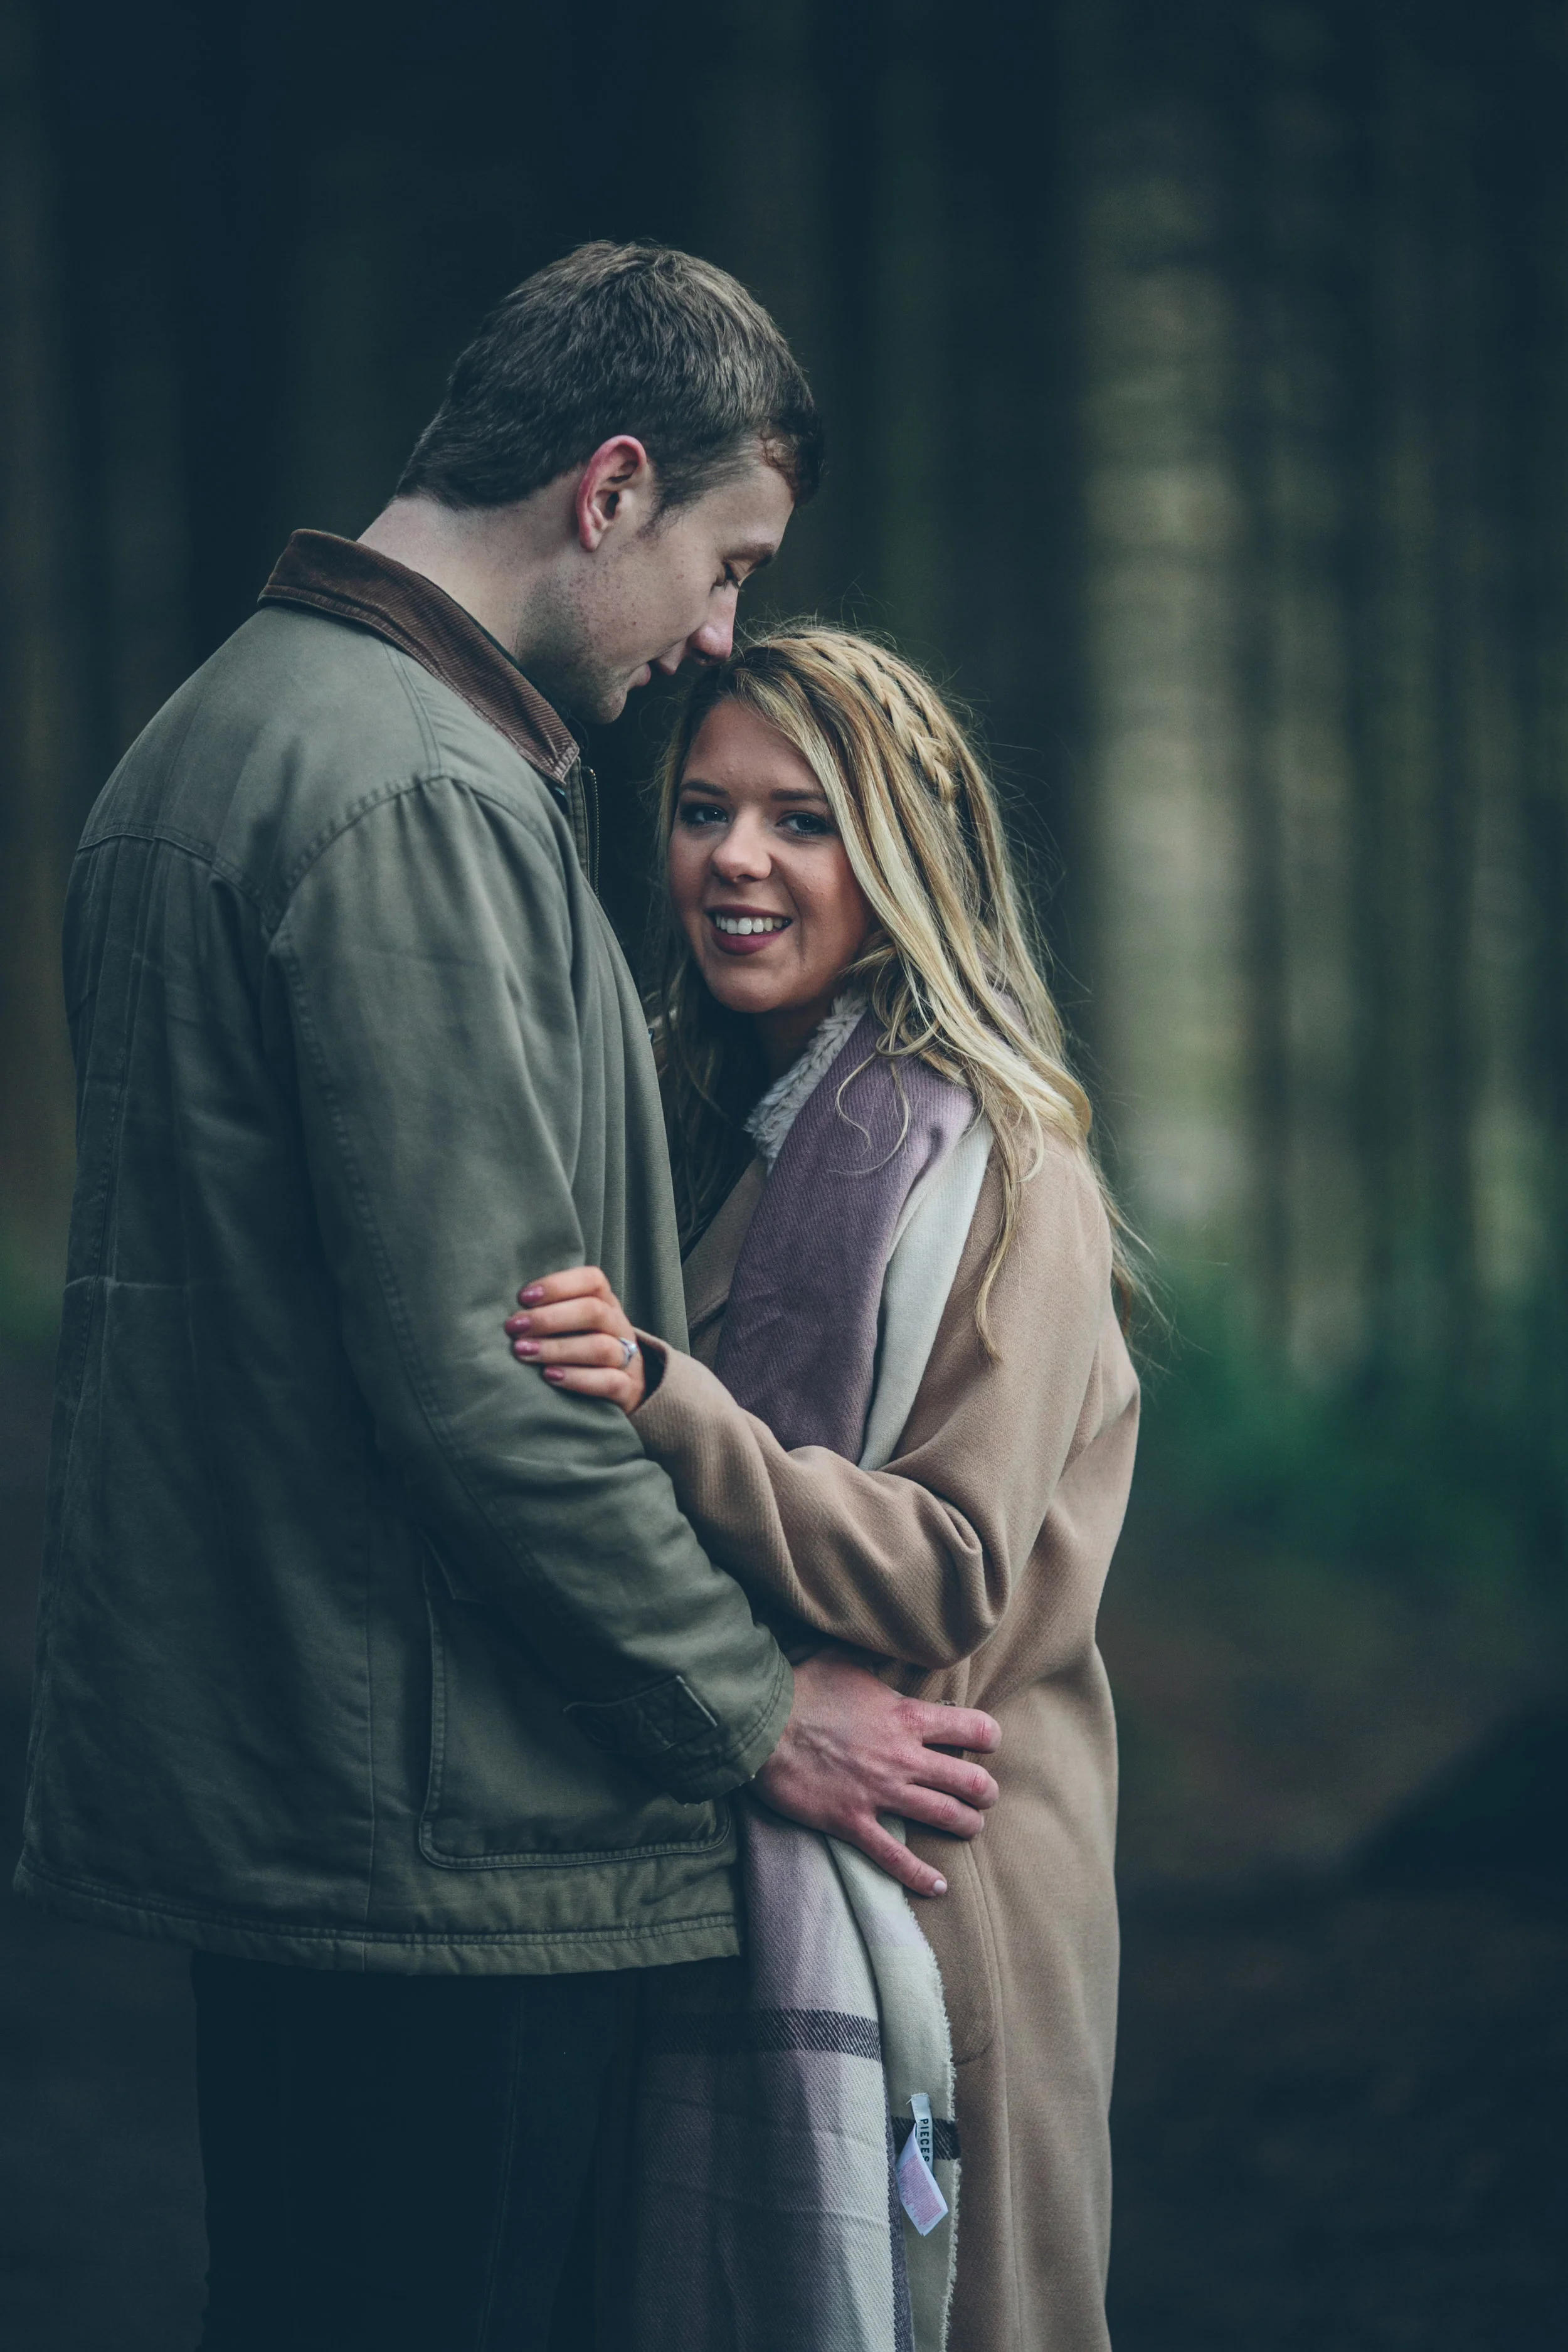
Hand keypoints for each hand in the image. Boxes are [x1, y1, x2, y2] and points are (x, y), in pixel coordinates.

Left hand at [504, 1266, 645, 1413]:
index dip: (558, 1285)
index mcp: (606, 1303)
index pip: (592, 1280)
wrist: (624, 1388)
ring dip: (557, 1349)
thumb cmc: (582, 1348)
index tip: (523, 1297)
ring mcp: (627, 1358)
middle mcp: (618, 1326)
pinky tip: (549, 1376)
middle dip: (549, 1319)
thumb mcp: (574, 1324)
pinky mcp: (628, 1389)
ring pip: (601, 1347)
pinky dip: (577, 1378)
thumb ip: (551, 1311)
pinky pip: (609, 1381)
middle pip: (593, 1312)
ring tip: (524, 1352)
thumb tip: (509, 1309)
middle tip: (514, 1327)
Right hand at [754, 1650, 1000, 1897]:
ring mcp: (880, 1793)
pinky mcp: (853, 1821)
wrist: (760, 1727)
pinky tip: (938, 1886)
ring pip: (946, 1817)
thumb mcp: (843, 1660)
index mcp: (906, 1716)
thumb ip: (873, 1660)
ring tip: (972, 1826)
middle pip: (970, 1781)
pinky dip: (920, 1876)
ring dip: (968, 1825)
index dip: (989, 1737)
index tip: (987, 1743)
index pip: (973, 1728)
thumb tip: (883, 1645)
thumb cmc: (802, 1688)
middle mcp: (903, 1758)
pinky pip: (895, 1856)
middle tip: (984, 1794)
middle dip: (985, 1791)